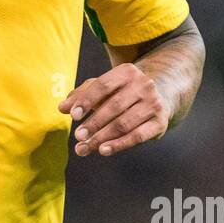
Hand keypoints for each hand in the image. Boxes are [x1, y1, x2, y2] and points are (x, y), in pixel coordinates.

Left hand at [57, 63, 171, 156]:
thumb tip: (61, 108)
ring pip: (124, 123)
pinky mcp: (160, 122)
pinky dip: (119, 144)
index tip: (73, 116)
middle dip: (94, 123)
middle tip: (78, 136)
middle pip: (114, 106)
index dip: (87, 101)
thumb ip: (82, 95)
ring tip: (85, 147)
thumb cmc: (124, 91)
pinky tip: (104, 150)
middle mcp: (143, 85)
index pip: (103, 85)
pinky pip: (138, 136)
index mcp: (127, 72)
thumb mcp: (104, 88)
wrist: (162, 94)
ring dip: (102, 137)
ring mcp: (154, 103)